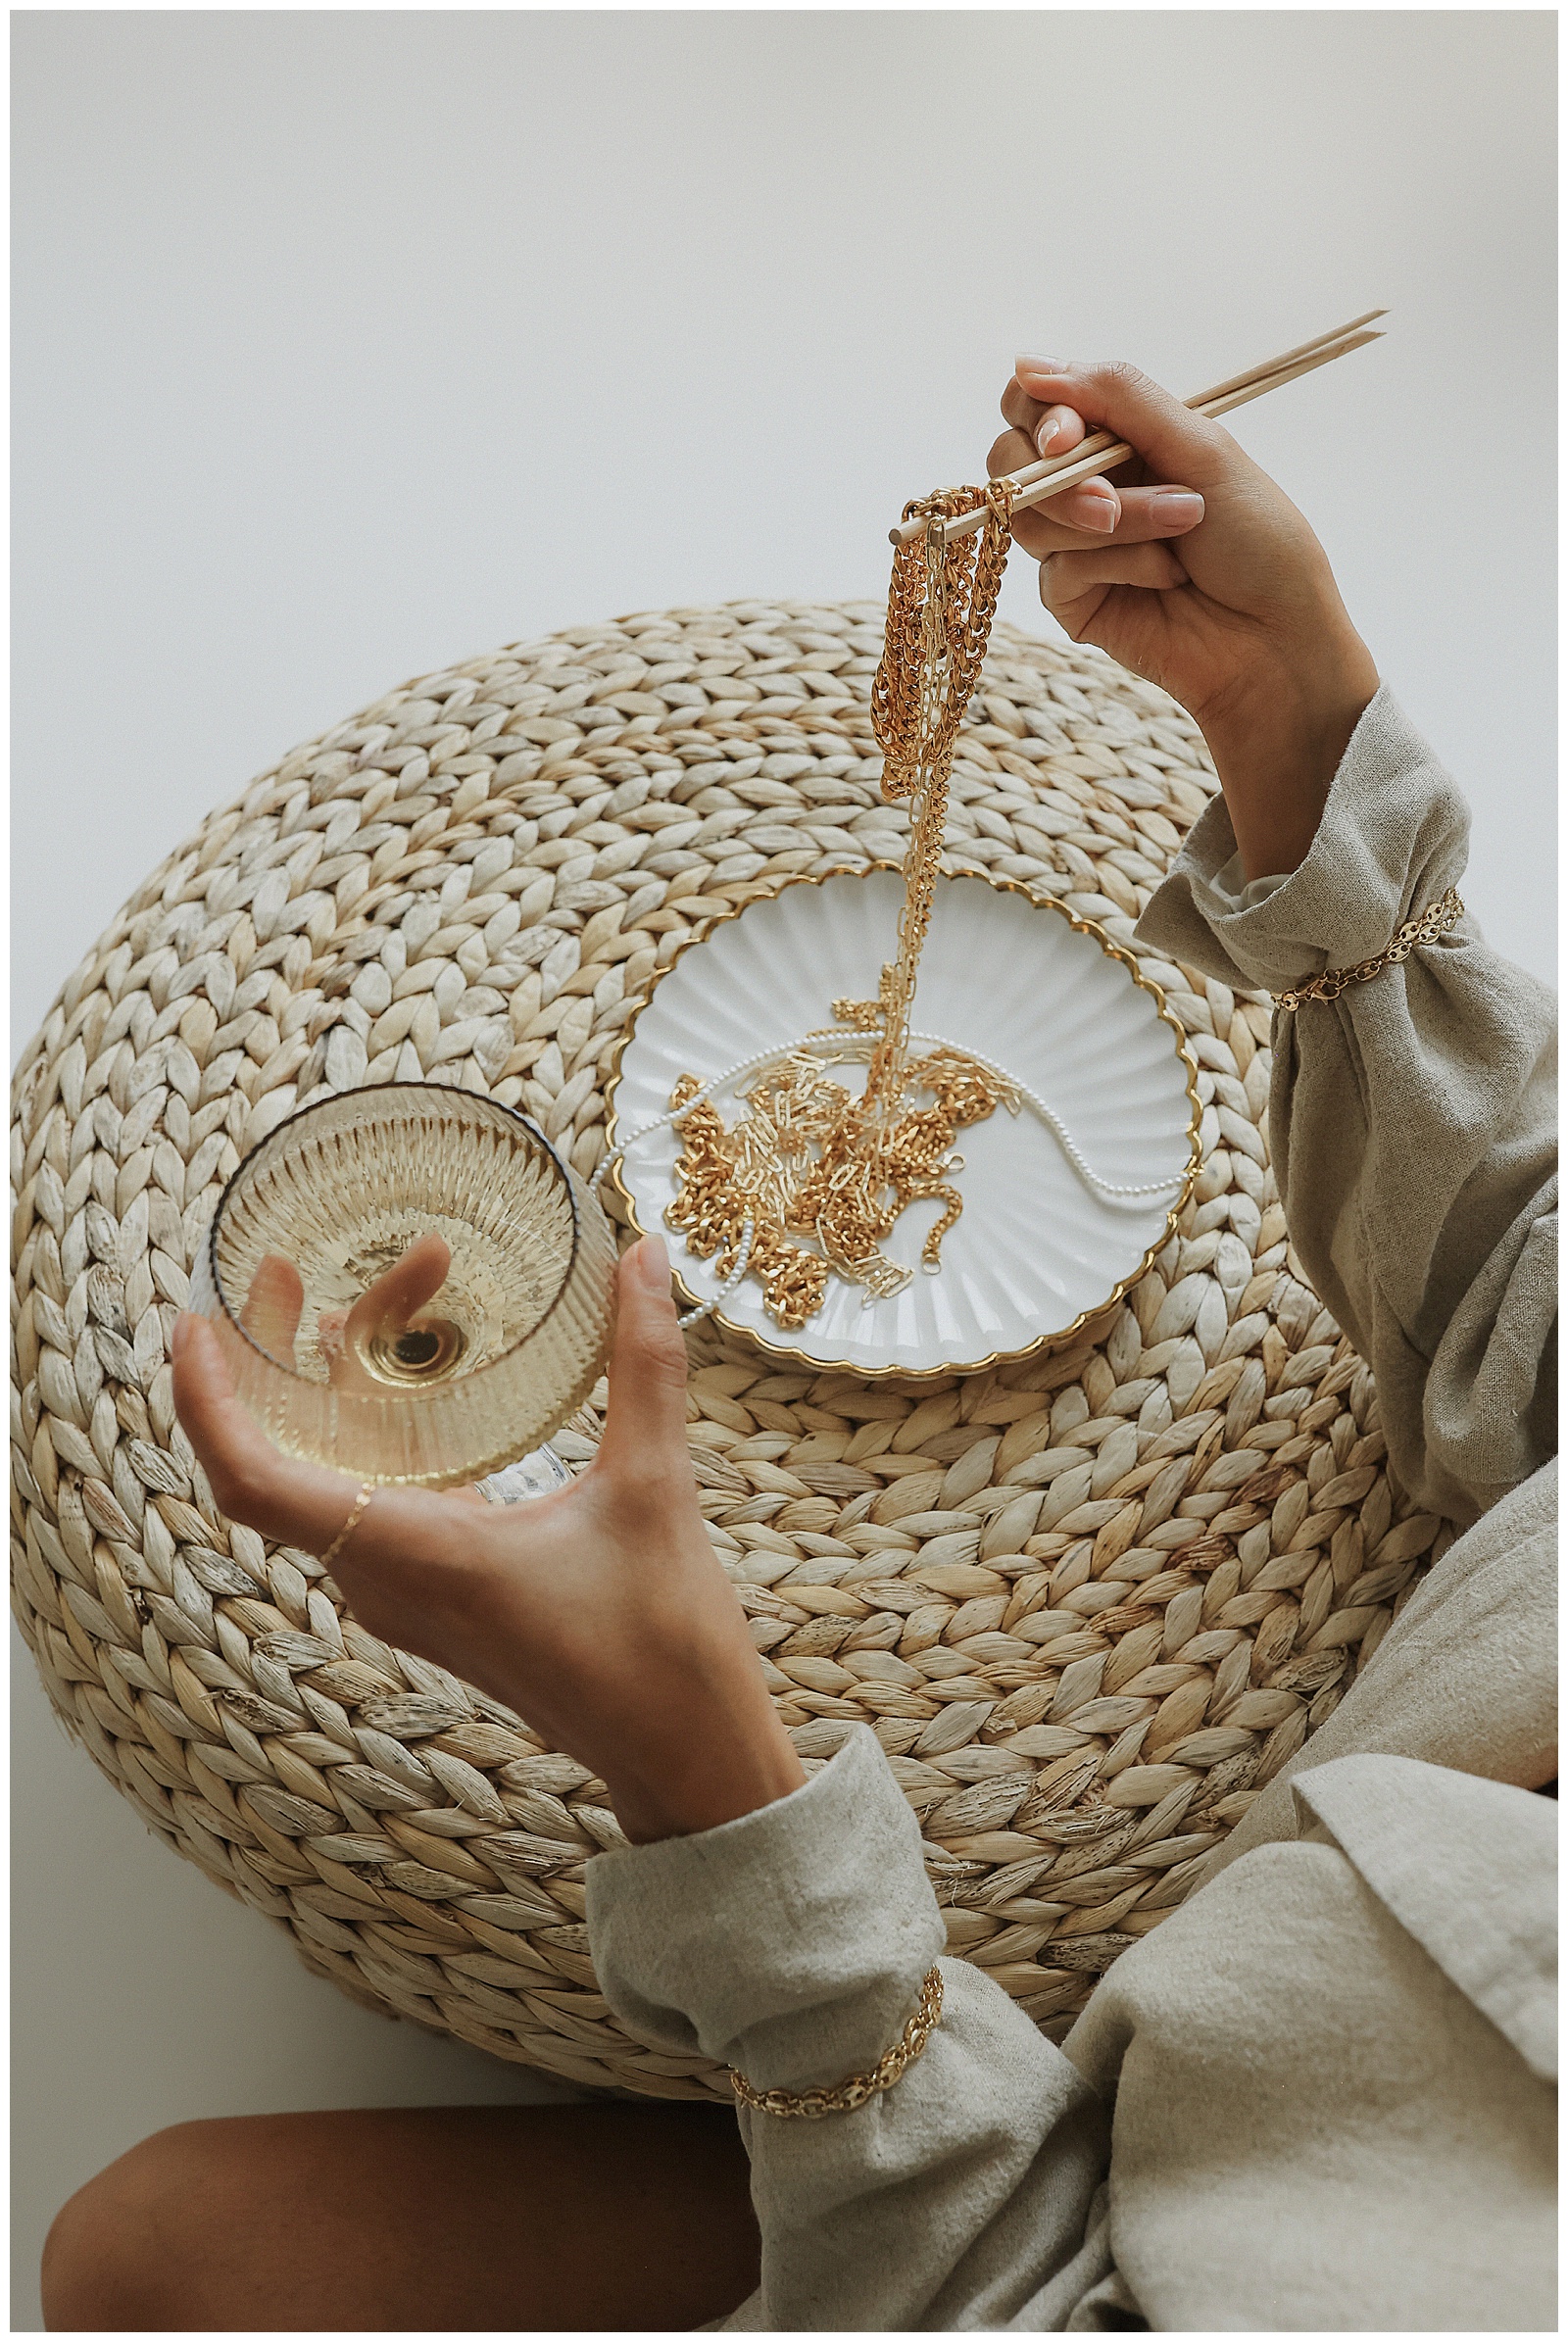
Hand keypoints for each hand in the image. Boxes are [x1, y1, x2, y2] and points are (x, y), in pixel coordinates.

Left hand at [172, 1234, 806, 1844]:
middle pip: (274, 1464)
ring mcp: (405, 1597)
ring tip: (342, 1302)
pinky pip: (356, 1508)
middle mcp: (388, 1582)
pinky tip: (402, 1381)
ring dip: (318, 1393)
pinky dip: (358, 1435)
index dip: (207, 1402)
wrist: (684, 1761)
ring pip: (315, 1485)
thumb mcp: (654, 1487)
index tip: (193, 1322)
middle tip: (281, 1271)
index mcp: (417, 1556)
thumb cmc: (664, 1648)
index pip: (254, 1484)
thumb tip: (642, 1256)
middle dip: (265, 1361)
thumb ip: (646, 1364)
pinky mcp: (434, 1600)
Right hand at [992, 356, 1379, 878]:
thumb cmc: (1258, 541)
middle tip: (1110, 499)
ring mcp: (1075, 545)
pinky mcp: (1073, 601)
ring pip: (1032, 517)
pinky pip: (1058, 570)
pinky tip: (1165, 580)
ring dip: (1115, 522)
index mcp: (1119, 436)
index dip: (1039, 414)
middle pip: (1009, 460)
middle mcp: (1089, 484)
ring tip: (1180, 532)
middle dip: (1062, 479)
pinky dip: (1119, 566)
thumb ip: (1118, 397)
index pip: (1036, 402)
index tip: (1068, 436)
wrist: (1278, 638)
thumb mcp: (1200, 445)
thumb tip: (1030, 364)